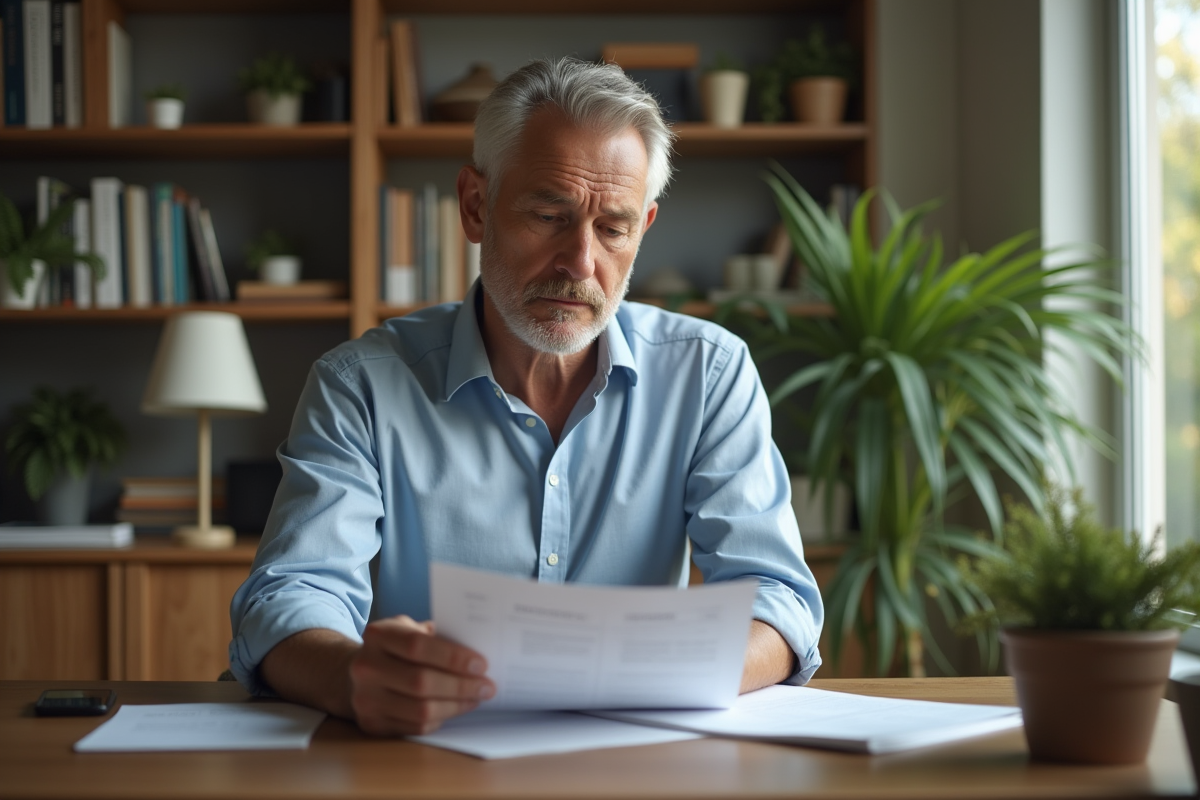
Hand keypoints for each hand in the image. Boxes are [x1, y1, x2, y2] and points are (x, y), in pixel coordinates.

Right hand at [348, 615, 495, 735]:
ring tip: (476, 698)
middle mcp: (366, 667)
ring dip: (456, 705)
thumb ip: (436, 636)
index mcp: (378, 635)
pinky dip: (441, 718)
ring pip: (421, 709)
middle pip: (421, 681)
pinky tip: (455, 708)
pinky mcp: (372, 724)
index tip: (481, 664)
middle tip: (487, 686)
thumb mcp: (408, 629)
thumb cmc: (395, 649)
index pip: (418, 646)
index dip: (452, 657)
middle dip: (461, 685)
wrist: (356, 674)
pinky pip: (416, 727)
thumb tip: (475, 653)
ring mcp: (366, 698)